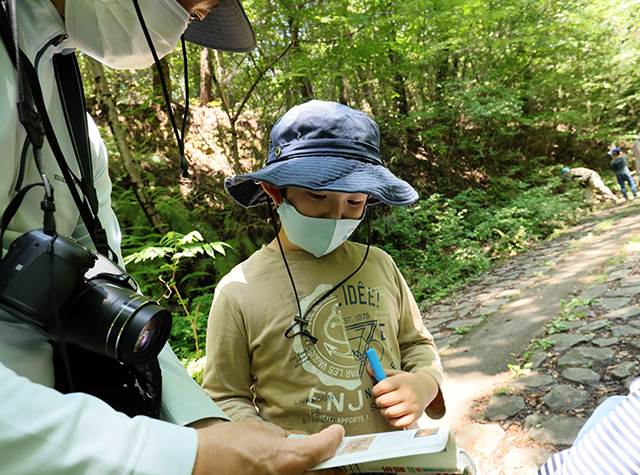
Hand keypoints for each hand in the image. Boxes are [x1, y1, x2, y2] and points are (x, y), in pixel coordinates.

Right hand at [193, 420, 344, 474]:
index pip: (324, 449)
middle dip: (332, 465)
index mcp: (288, 458)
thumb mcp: (259, 429)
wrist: (198, 463)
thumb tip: (293, 439)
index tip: (337, 433)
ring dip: (315, 473)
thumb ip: (281, 436)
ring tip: (320, 464)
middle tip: (336, 455)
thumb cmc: (225, 444)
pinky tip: (295, 469)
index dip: (334, 439)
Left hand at [367, 365, 439, 428]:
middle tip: (382, 399)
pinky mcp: (415, 416)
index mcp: (401, 381)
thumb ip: (381, 371)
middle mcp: (407, 393)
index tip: (377, 390)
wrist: (426, 387)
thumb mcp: (396, 374)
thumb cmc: (406, 381)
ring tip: (387, 407)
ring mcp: (412, 406)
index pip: (382, 386)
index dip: (375, 390)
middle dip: (378, 401)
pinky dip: (392, 421)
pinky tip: (393, 415)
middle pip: (383, 401)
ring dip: (384, 411)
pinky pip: (398, 424)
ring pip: (389, 413)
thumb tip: (368, 367)